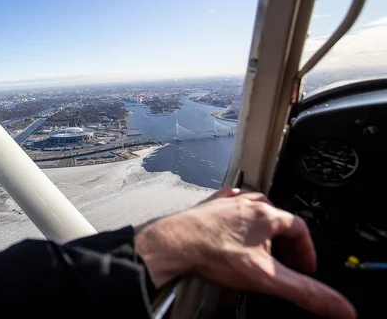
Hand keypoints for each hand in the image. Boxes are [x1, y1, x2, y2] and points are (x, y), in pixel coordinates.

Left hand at [134, 192, 355, 318]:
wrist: (173, 244)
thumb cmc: (214, 255)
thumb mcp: (267, 278)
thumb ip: (305, 292)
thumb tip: (339, 307)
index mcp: (266, 215)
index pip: (299, 228)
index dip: (307, 249)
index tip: (306, 267)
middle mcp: (246, 203)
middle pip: (277, 217)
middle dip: (286, 239)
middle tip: (286, 259)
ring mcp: (225, 203)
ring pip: (252, 207)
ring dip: (262, 224)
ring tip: (263, 243)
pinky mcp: (206, 206)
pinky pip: (228, 204)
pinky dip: (235, 213)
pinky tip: (232, 222)